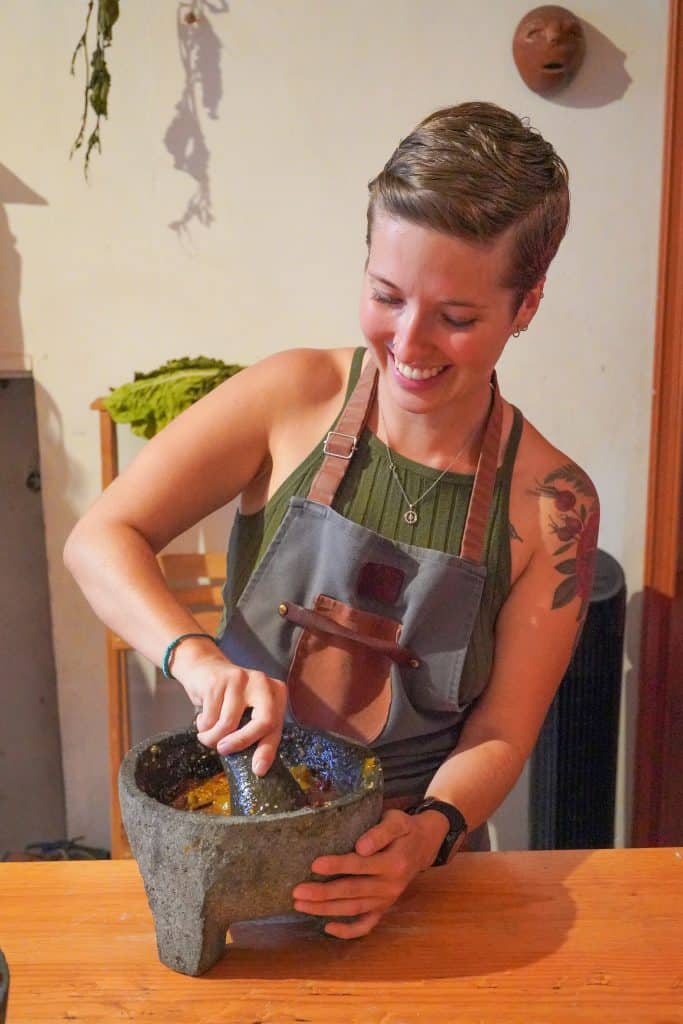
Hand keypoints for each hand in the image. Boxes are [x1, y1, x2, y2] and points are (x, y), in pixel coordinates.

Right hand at [174, 645, 287, 775]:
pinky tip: (202, 718)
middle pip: (262, 722)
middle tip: (224, 750)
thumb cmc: (230, 698)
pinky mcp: (218, 681)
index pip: (275, 726)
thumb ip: (256, 731)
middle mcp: (262, 683)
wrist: (204, 667)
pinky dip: (202, 726)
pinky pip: (209, 718)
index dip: (267, 751)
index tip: (258, 770)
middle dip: (242, 742)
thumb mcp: (249, 711)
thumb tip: (257, 767)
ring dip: (212, 737)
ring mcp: (240, 679)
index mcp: (276, 692)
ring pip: (228, 724)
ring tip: (207, 735)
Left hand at [291, 809, 444, 938]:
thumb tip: (360, 847)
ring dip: (326, 910)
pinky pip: (366, 925)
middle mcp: (390, 886)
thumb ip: (380, 833)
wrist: (423, 845)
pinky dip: (348, 931)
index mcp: (394, 863)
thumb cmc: (404, 829)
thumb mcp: (397, 822)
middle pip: (352, 891)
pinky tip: (327, 928)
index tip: (314, 864)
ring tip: (300, 905)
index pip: (360, 865)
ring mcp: (387, 900)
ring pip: (353, 909)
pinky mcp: (384, 908)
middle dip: (322, 893)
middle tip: (296, 892)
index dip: (337, 865)